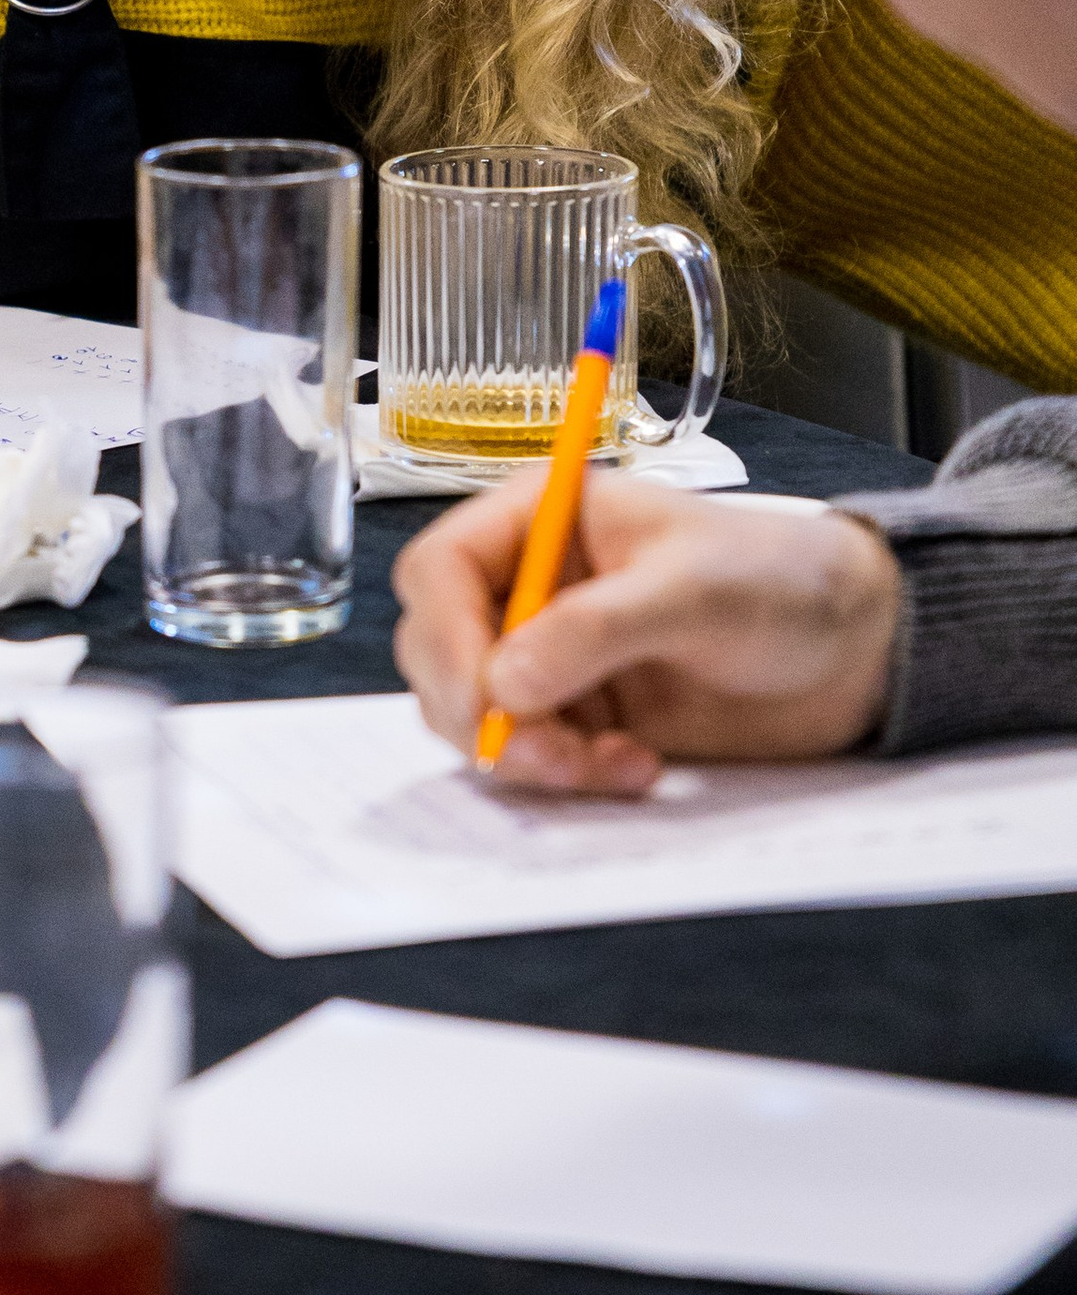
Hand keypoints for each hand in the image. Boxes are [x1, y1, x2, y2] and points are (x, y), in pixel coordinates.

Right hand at [392, 472, 902, 793]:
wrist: (854, 651)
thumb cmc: (782, 582)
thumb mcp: (691, 590)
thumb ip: (595, 629)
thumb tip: (506, 681)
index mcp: (542, 519)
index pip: (441, 569)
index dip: (447, 635)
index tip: (487, 695)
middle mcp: (530, 584)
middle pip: (439, 650)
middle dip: (478, 710)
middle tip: (540, 750)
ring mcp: (550, 654)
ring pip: (475, 713)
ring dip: (524, 753)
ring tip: (603, 764)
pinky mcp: (578, 714)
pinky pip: (528, 755)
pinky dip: (567, 775)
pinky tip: (635, 767)